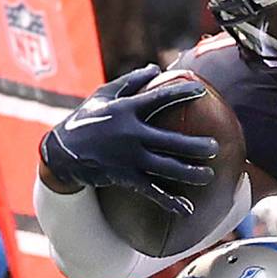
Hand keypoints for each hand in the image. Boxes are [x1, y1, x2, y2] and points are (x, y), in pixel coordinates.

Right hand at [39, 64, 217, 216]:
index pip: (158, 99)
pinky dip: (169, 201)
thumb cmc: (86, 119)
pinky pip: (152, 191)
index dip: (180, 93)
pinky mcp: (125, 177)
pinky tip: (186, 209)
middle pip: (169, 140)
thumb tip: (154, 68)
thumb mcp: (103, 96)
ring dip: (189, 173)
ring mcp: (128, 158)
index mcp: (126, 110)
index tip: (202, 89)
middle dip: (194, 145)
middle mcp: (130, 134)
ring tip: (209, 175)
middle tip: (214, 147)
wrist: (62, 152)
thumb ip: (130, 82)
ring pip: (165, 167)